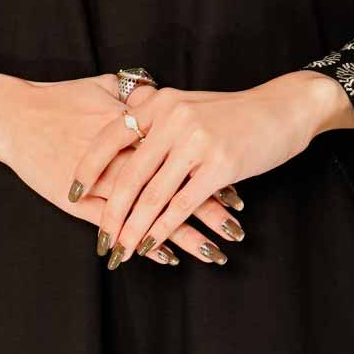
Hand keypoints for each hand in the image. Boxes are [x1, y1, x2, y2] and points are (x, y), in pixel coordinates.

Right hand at [0, 68, 237, 253]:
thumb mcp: (103, 86)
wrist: (12, 114)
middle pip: (177, 186)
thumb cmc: (57, 98)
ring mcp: (103, 181)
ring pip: (152, 211)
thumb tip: (161, 91)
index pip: (185, 155)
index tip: (240, 188)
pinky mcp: (79, 200)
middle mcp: (125, 155)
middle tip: (238, 228)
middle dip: (209, 211)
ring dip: (184, 234)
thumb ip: (136, 92)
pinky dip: (143, 240)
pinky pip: (119, 226)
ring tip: (214, 251)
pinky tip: (167, 257)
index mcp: (137, 127)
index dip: (213, 172)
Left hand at [81, 70, 353, 264]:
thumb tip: (122, 145)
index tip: (70, 193)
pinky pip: (181, 205)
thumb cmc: (234, 112)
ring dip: (134, 229)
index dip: (87, 168)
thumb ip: (156, 121)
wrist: (283, 108)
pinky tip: (151, 246)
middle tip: (99, 239)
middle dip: (111, 213)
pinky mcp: (219, 164)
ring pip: (153, 195)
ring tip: (120, 251)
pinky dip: (163, 230)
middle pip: (129, 174)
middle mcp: (172, 118)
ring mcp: (195, 141)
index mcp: (159, 102)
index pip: (110, 137)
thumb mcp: (189, 104)